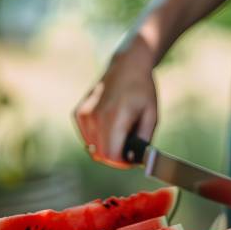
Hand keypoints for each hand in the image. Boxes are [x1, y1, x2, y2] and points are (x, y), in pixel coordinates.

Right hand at [74, 47, 157, 168]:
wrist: (126, 66)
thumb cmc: (142, 91)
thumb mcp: (152, 117)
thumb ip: (144, 141)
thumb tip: (135, 161)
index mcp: (115, 117)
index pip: (111, 156)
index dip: (123, 163)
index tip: (132, 159)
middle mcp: (95, 116)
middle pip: (101, 155)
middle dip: (115, 158)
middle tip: (128, 149)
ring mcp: (84, 114)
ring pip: (92, 149)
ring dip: (106, 148)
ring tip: (120, 134)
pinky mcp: (78, 113)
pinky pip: (87, 138)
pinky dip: (97, 139)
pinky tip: (108, 126)